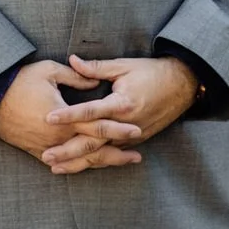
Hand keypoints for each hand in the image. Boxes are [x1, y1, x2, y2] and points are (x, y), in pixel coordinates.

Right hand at [0, 59, 142, 170]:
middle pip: (95, 150)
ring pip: (81, 160)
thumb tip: (95, 81)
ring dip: (103, 162)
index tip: (137, 130)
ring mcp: (48, 147)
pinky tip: (91, 165)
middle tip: (138, 156)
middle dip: (118, 153)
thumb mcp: (49, 72)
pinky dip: (80, 165)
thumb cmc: (19, 83)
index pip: (99, 126)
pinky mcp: (37, 151)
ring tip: (121, 163)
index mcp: (65, 118)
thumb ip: (76, 77)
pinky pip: (64, 163)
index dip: (119, 128)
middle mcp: (60, 137)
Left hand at [40, 55, 197, 173]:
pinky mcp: (137, 140)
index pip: (90, 112)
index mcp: (122, 104)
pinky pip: (112, 154)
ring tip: (56, 168)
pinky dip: (95, 162)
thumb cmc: (151, 72)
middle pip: (93, 142)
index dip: (69, 115)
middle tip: (46, 156)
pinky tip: (79, 167)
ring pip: (102, 154)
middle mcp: (127, 124)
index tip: (48, 118)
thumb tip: (72, 60)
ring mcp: (133, 136)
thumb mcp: (123, 66)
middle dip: (69, 151)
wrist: (182, 85)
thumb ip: (96, 67)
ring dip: (79, 162)